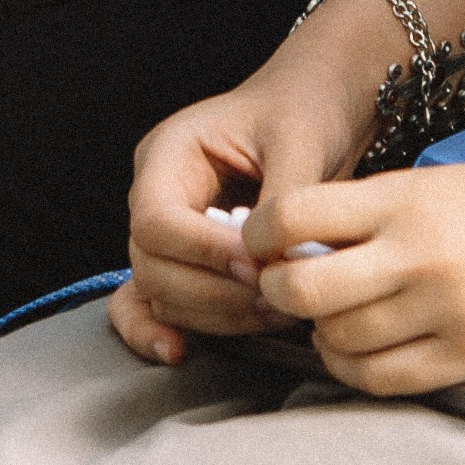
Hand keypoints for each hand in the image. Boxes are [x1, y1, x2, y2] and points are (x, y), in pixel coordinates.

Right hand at [113, 33, 375, 365]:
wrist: (314, 111)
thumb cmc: (302, 112)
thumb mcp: (299, 139)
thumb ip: (282, 202)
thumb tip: (274, 267)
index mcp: (169, 153)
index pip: (157, 220)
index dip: (202, 253)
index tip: (256, 266)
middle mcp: (154, 193)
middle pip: (152, 265)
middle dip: (212, 292)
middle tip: (276, 299)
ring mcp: (165, 232)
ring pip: (161, 293)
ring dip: (214, 315)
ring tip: (276, 312)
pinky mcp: (184, 262)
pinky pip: (150, 304)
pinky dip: (158, 330)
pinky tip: (180, 353)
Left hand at [244, 158, 464, 397]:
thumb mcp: (460, 184)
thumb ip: (389, 209)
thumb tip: (318, 238)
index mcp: (411, 195)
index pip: (297, 213)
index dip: (262, 234)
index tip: (262, 244)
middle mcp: (417, 252)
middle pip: (303, 288)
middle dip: (278, 295)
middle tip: (285, 293)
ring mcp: (444, 311)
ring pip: (338, 342)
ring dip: (322, 338)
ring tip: (334, 325)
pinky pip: (385, 380)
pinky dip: (360, 374)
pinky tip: (366, 357)